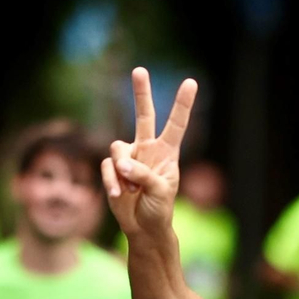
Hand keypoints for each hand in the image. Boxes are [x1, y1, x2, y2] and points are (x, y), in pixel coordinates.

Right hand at [103, 67, 198, 240]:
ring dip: (123, 172)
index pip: (177, 124)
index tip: (191, 82)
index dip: (182, 104)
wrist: (143, 228)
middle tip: (139, 70)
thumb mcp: (160, 192)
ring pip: (118, 148)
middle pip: (144, 115)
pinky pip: (107, 167)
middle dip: (141, 93)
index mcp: (168, 153)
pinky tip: (119, 195)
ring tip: (132, 191)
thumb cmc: (159, 209)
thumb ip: (143, 174)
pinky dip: (112, 182)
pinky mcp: (112, 169)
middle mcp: (148, 149)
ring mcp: (129, 158)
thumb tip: (122, 163)